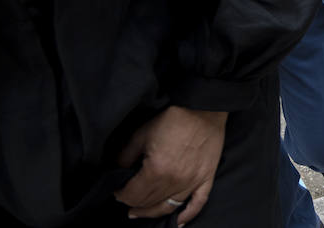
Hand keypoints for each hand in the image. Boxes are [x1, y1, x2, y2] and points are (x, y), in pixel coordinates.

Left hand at [114, 106, 227, 225]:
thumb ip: (126, 156)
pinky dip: (187, 215)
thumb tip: (118, 171)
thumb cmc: (174, 118)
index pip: (133, 195)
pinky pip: (198, 203)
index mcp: (156, 170)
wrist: (205, 107)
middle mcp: (175, 181)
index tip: (117, 190)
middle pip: (148, 203)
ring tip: (141, 212)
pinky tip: (177, 221)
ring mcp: (192, 182)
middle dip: (134, 203)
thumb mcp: (142, 133)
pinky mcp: (206, 178)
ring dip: (152, 212)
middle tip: (127, 198)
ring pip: (168, 207)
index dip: (121, 195)